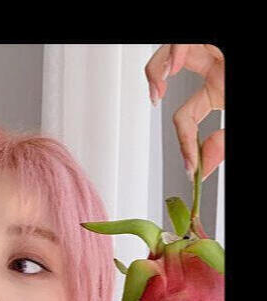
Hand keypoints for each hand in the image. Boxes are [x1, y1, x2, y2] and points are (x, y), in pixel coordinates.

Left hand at [145, 44, 223, 181]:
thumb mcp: (242, 124)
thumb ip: (223, 143)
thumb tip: (201, 167)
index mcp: (217, 91)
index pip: (186, 116)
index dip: (185, 143)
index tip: (191, 167)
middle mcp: (213, 68)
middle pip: (170, 68)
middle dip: (155, 80)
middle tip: (155, 98)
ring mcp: (214, 50)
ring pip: (173, 48)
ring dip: (158, 65)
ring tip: (160, 84)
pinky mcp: (217, 36)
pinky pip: (186, 37)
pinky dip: (175, 51)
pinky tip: (174, 68)